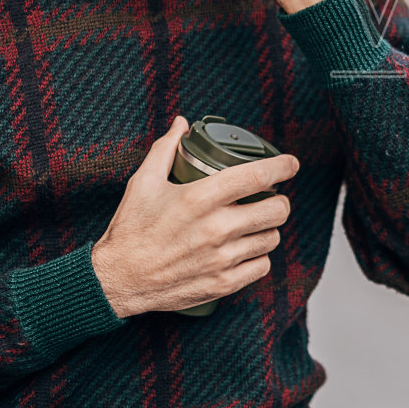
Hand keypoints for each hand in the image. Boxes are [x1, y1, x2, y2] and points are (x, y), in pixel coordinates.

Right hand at [91, 116, 298, 317]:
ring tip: (255, 225)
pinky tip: (247, 250)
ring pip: (271, 238)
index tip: (291, 164)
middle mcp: (216, 228)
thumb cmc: (131, 230)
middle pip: (276, 209)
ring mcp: (222, 258)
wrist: (117, 280)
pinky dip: (259, 257)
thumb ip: (165, 149)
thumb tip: (181, 124)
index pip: (257, 176)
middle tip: (272, 199)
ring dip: (268, 229)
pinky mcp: (222, 283)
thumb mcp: (144, 182)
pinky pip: (261, 266)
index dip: (282, 167)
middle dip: (279, 201)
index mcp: (200, 198)